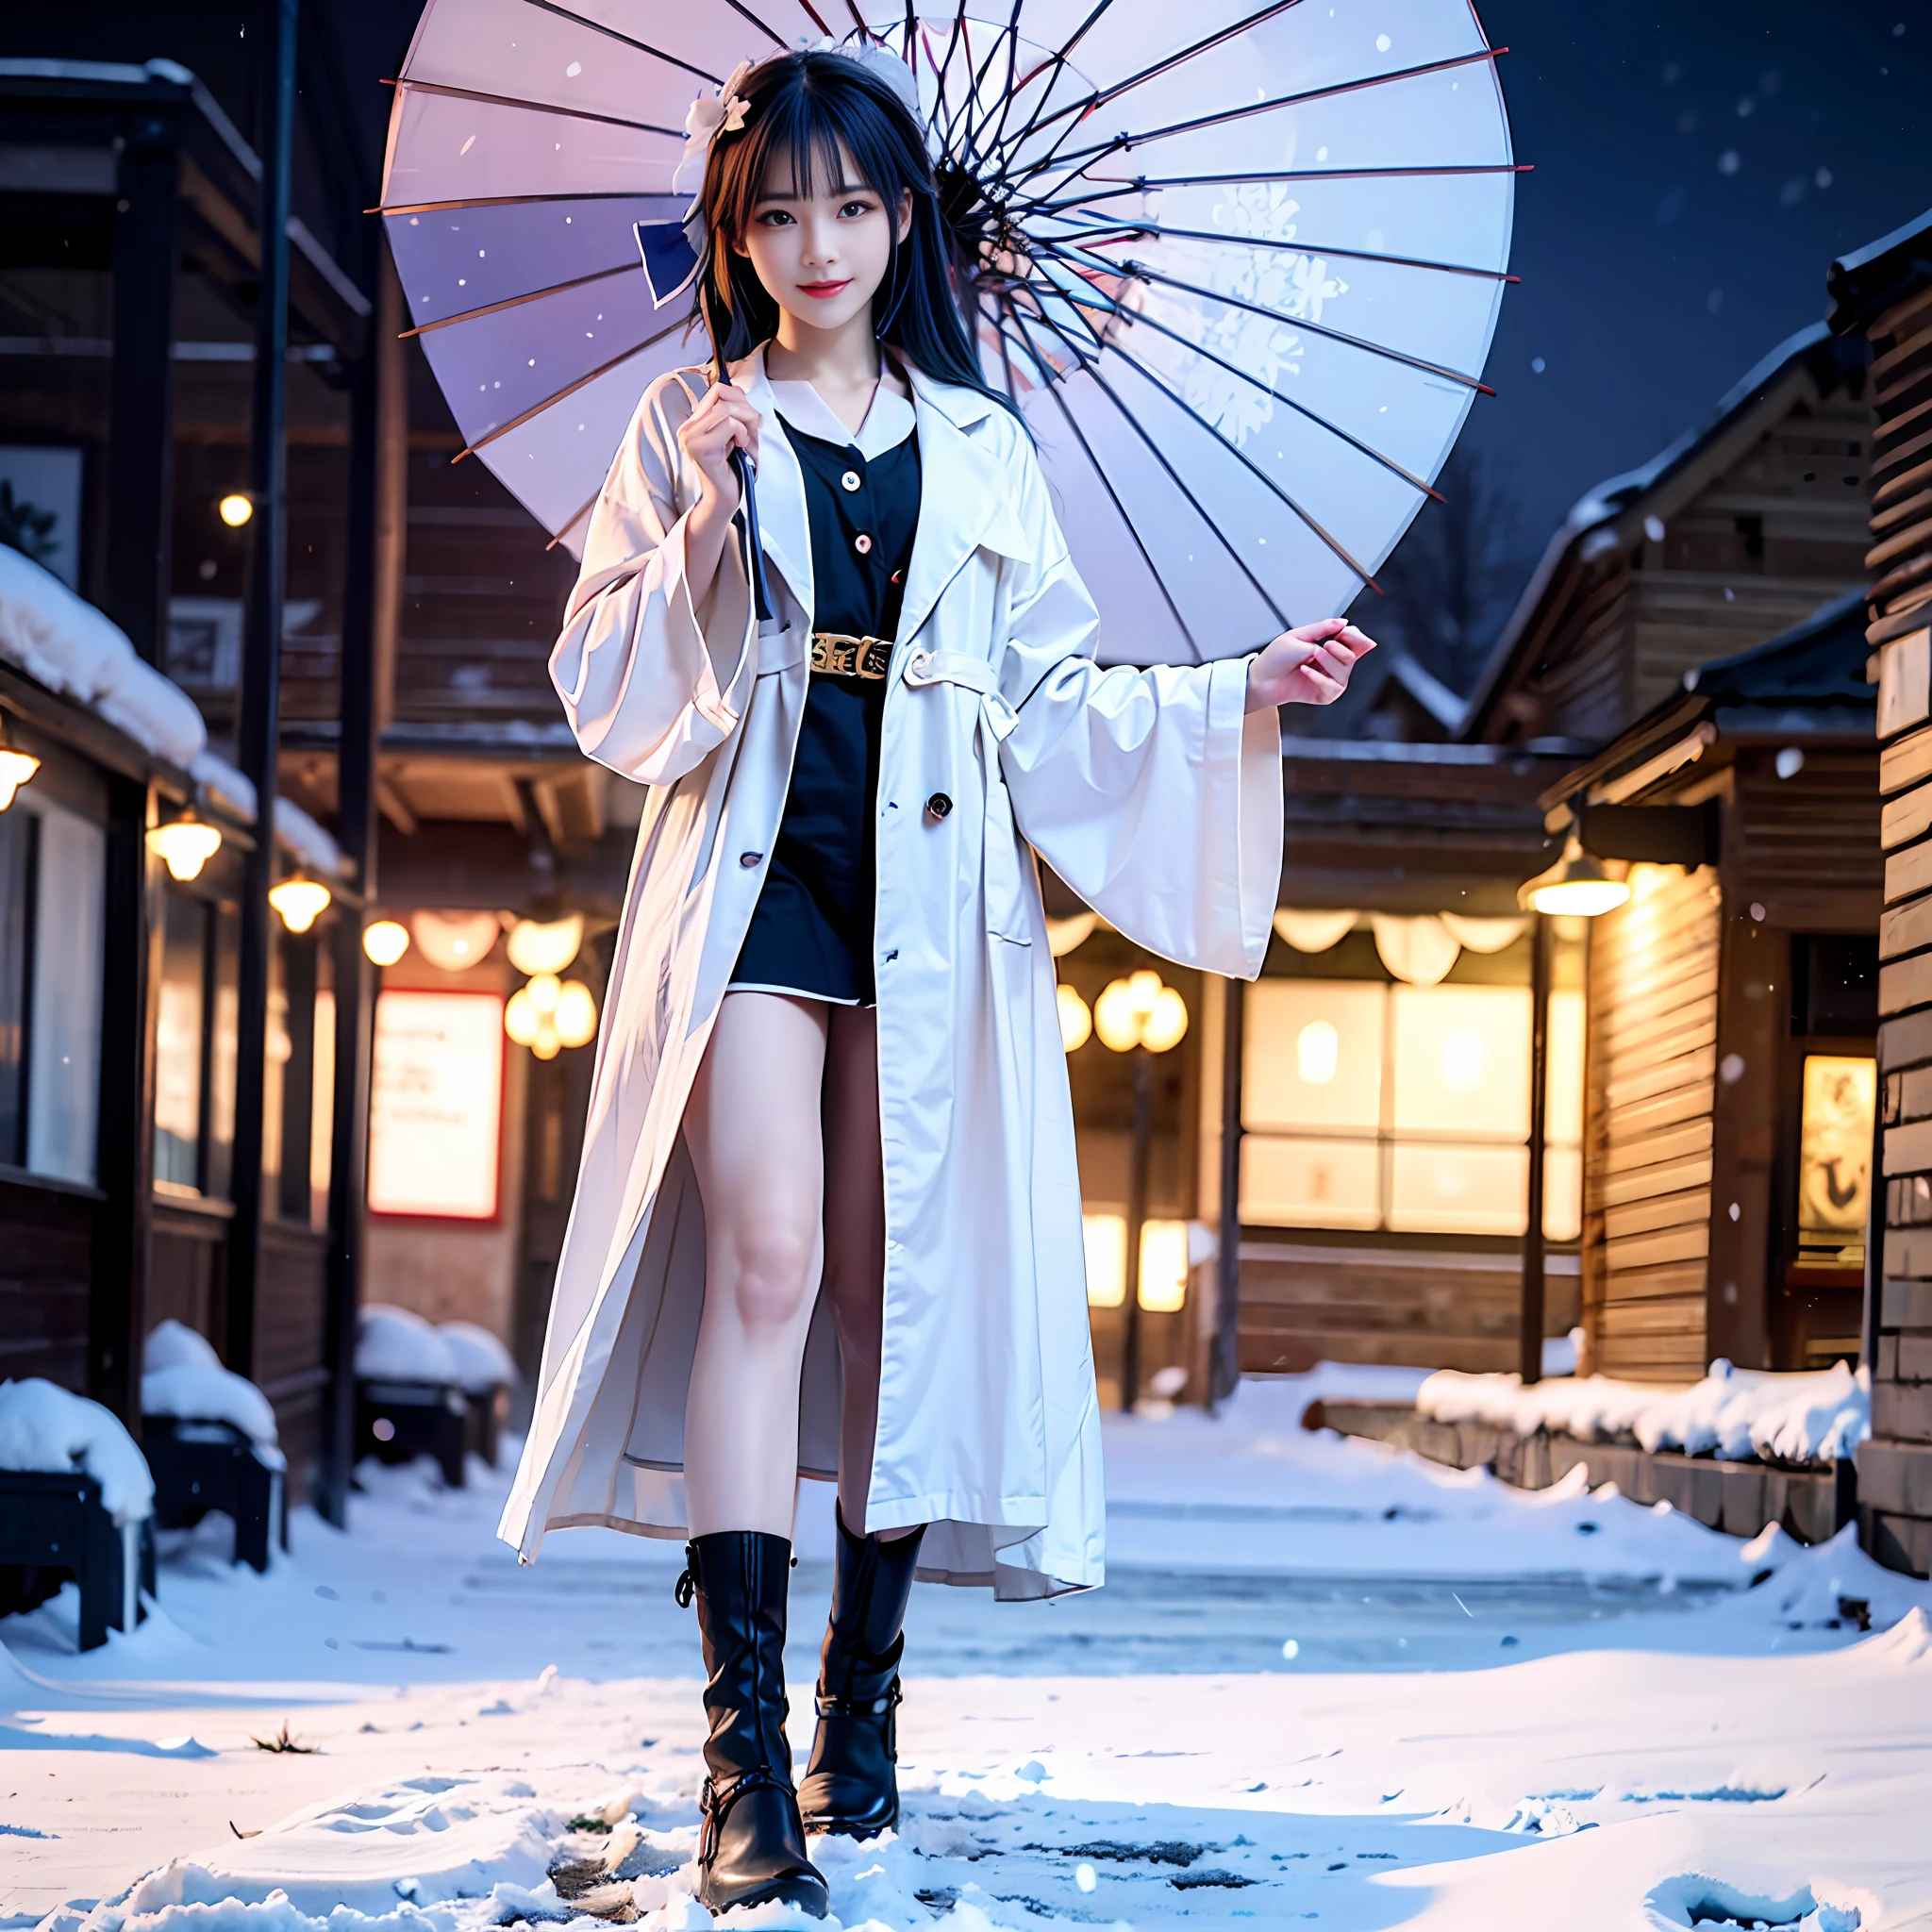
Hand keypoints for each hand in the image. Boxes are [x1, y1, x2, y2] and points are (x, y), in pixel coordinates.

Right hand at [676, 381, 761, 506]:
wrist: (726, 499)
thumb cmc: (734, 470)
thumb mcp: (741, 434)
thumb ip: (738, 411)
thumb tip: (737, 388)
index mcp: (694, 423)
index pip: (717, 390)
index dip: (739, 400)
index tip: (746, 422)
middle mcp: (687, 428)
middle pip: (721, 394)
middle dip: (746, 410)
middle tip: (750, 432)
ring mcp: (690, 437)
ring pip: (725, 409)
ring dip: (745, 424)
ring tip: (744, 442)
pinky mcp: (698, 447)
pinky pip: (728, 423)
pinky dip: (742, 433)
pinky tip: (739, 448)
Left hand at [1244, 617, 1375, 711]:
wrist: (1261, 678)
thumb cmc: (1275, 658)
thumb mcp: (1299, 635)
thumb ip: (1323, 629)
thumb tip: (1344, 622)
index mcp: (1329, 648)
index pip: (1355, 643)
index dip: (1356, 636)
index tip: (1346, 631)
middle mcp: (1331, 665)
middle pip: (1353, 656)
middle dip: (1341, 648)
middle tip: (1326, 645)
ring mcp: (1328, 680)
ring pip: (1344, 670)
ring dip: (1328, 661)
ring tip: (1311, 657)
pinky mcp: (1324, 695)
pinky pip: (1333, 687)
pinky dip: (1320, 678)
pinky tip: (1306, 671)